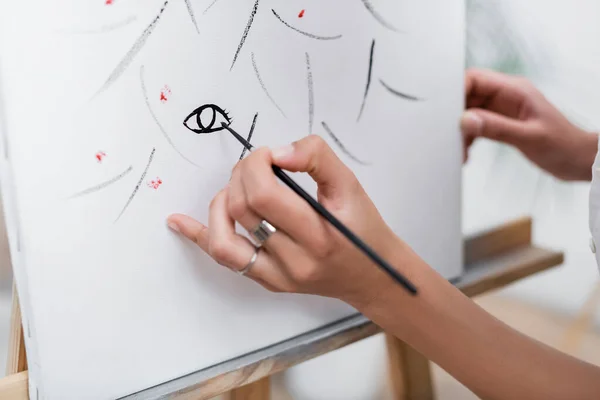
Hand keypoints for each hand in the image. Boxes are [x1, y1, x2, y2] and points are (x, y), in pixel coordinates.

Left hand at [167, 136, 406, 308]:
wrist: (372, 274)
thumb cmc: (363, 227)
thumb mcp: (350, 185)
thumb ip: (317, 158)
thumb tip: (277, 153)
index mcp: (318, 235)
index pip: (264, 195)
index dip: (256, 165)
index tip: (268, 155)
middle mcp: (294, 262)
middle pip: (241, 210)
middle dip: (241, 176)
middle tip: (257, 167)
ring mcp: (276, 276)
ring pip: (223, 240)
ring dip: (220, 203)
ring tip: (236, 189)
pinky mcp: (267, 281)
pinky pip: (226, 259)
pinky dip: (200, 237)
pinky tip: (178, 222)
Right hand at [461, 68, 597, 180]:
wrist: (577, 159)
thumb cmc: (563, 145)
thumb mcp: (528, 137)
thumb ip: (496, 127)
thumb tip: (465, 120)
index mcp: (514, 90)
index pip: (474, 79)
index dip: (456, 91)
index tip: (445, 111)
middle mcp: (505, 96)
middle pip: (467, 96)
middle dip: (455, 117)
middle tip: (451, 136)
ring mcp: (501, 109)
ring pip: (468, 112)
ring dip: (460, 131)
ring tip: (461, 150)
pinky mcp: (500, 122)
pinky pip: (475, 125)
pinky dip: (467, 138)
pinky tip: (467, 151)